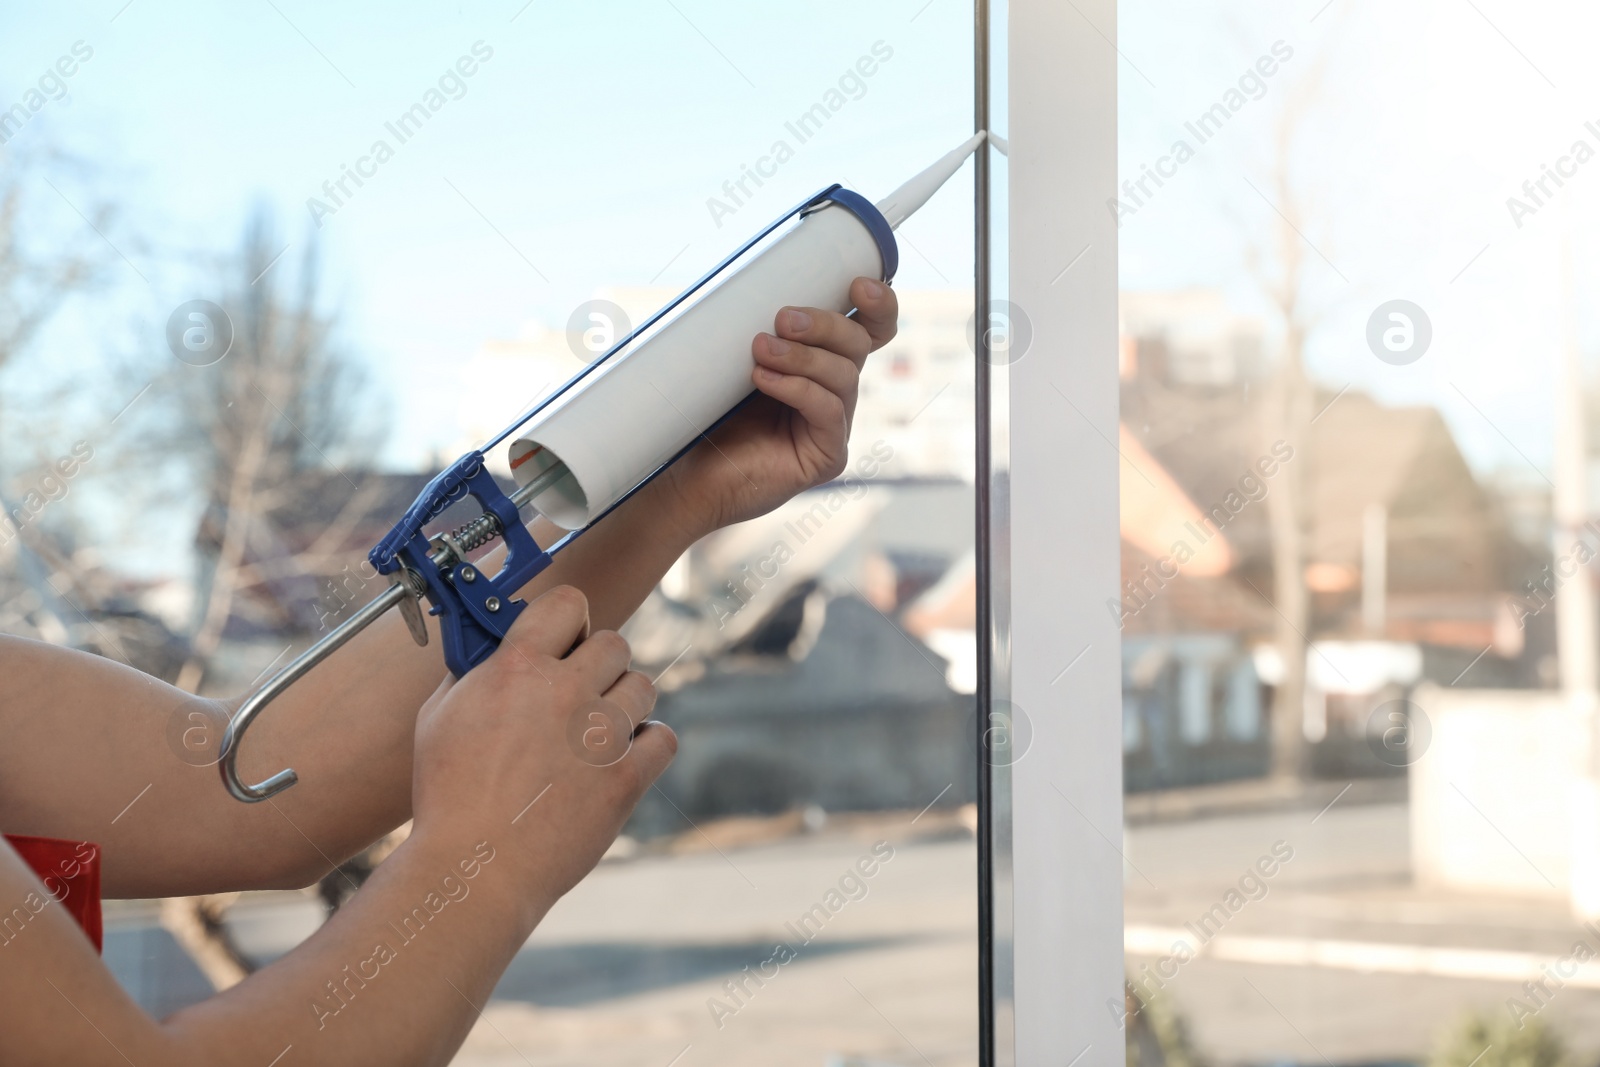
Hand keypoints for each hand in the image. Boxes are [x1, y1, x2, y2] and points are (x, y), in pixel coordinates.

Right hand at [409, 585, 675, 911]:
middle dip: (598, 663)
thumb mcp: (439, 717)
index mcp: (516, 669)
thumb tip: (491, 645)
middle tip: (578, 692)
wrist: (475, 867)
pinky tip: (620, 758)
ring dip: (623, 702)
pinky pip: (662, 737)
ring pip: (643, 686)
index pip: (568, 602)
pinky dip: (647, 745)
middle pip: (615, 643)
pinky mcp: (625, 778)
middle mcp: (565, 692)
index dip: (568, 618)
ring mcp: (600, 736)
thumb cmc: (449, 796)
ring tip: (595, 731)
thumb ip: (472, 673)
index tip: (563, 638)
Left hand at [658, 276, 898, 534]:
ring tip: (760, 351)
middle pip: (857, 345)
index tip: (858, 285)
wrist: (684, 474)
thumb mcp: (730, 357)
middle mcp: (834, 392)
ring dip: (803, 357)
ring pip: (843, 376)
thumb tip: (749, 280)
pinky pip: (829, 412)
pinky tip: (764, 380)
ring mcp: (833, 427)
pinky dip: (798, 389)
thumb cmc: (704, 414)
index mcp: (820, 364)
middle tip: (782, 319)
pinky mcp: (827, 456)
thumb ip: (753, 323)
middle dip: (825, 324)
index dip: (877, 306)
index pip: (868, 330)